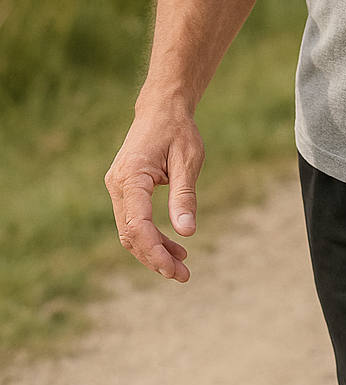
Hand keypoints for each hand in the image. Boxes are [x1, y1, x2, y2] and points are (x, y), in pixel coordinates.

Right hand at [104, 109, 204, 281]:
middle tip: (183, 276)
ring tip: (182, 267)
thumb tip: (187, 232)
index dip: (154, 249)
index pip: (137, 223)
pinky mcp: (125, 190)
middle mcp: (118, 184)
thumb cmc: (177, 130)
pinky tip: (175, 247)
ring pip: (130, 231)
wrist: (162, 108)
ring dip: (153, 251)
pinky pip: (134, 221)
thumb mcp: (188, 160)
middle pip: (130, 233)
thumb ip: (184, 196)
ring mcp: (118, 188)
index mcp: (131, 176)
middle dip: (155, 258)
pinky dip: (152, 237)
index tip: (174, 268)